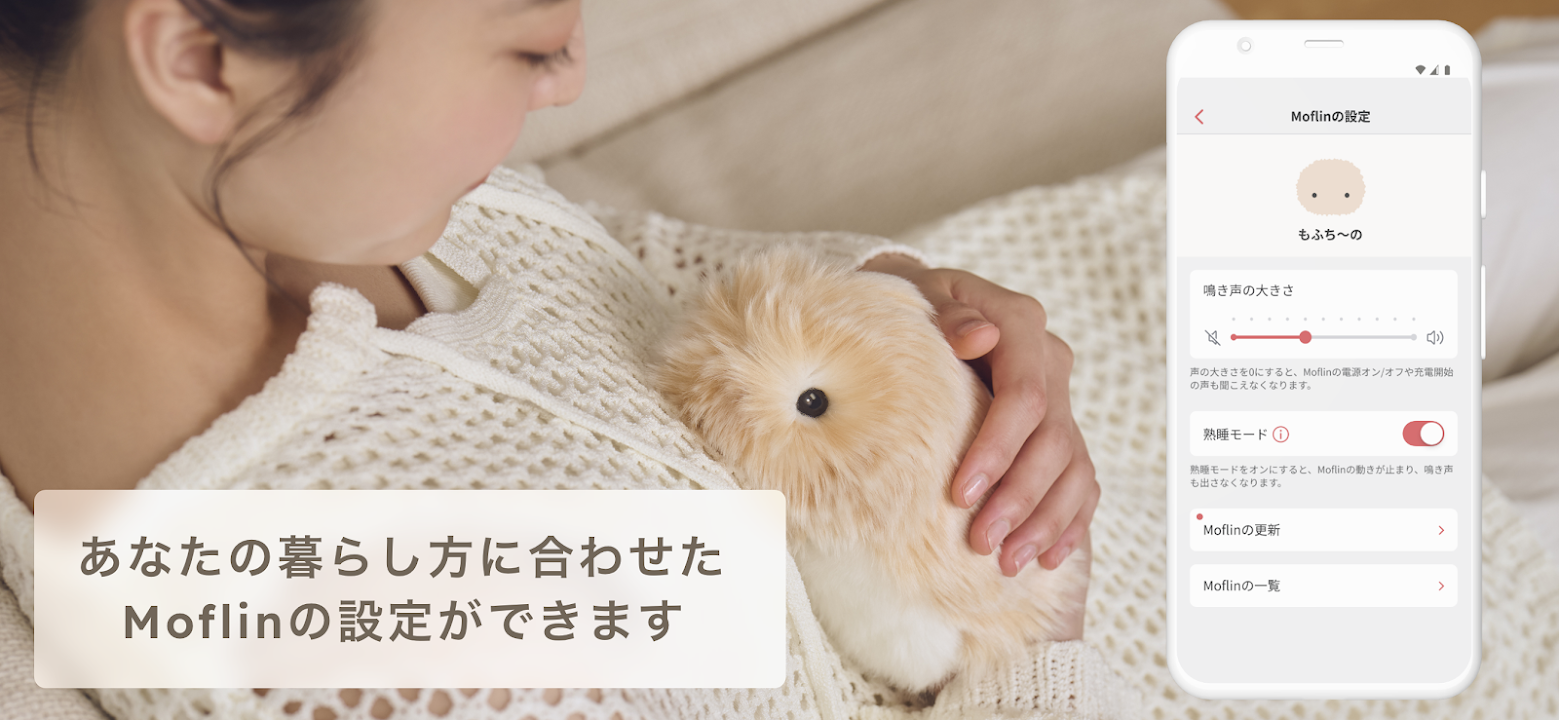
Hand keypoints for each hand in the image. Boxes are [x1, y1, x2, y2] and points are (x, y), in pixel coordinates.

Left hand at [860, 253, 1099, 577]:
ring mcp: (1059, 399)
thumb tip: (980, 336)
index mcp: (1019, 324)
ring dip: (1045, 521)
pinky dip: (1068, 522)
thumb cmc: (909, 309)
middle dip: (1018, 497)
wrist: (917, 314)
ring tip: (1009, 562)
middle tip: (981, 542)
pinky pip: (1080, 482)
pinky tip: (1045, 557)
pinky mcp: (1060, 432)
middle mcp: (1049, 361)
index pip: (1024, 395)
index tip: (960, 493)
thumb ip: (947, 315)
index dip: (997, 449)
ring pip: (1072, 468)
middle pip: (1051, 440)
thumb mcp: (915, 296)